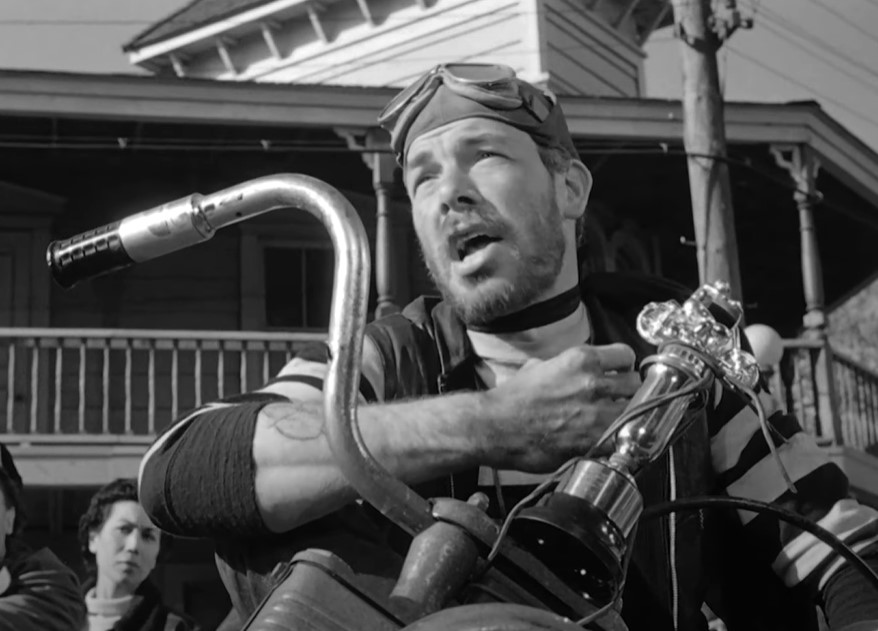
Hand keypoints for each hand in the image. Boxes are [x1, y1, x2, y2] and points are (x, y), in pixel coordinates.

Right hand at [480, 343, 640, 471]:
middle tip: (617, 398)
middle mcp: (593, 383)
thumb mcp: (538, 367)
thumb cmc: (513, 398)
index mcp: (581, 359)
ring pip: (636, 410)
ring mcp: (597, 414)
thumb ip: (562, 365)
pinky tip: (610, 438)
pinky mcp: (595, 441)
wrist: (497, 427)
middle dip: (628, 390)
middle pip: (635, 383)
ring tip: (617, 419)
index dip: (622, 366)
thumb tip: (569, 367)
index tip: (618, 373)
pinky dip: (620, 438)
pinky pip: (624, 436)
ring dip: (628, 414)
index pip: (625, 355)